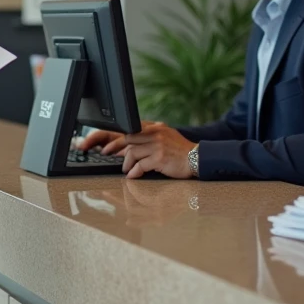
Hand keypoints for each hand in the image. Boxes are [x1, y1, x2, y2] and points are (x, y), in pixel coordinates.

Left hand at [77, 121, 195, 179]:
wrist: (198, 158)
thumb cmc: (181, 151)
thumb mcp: (167, 136)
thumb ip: (151, 136)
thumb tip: (132, 144)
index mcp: (156, 127)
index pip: (132, 128)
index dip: (118, 137)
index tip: (109, 144)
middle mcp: (156, 133)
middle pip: (128, 138)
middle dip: (115, 147)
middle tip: (106, 153)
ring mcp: (158, 145)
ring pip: (133, 152)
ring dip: (126, 163)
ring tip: (126, 170)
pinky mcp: (160, 158)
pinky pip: (141, 165)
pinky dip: (134, 171)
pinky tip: (133, 176)